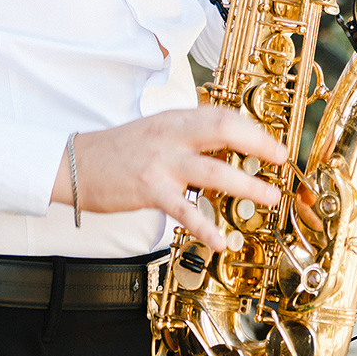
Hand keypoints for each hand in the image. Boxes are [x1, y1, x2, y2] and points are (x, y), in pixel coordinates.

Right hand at [52, 106, 286, 251]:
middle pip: (224, 129)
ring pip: (214, 170)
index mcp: (176, 119)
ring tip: (271, 198)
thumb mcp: (157, 131)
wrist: (74, 164)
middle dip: (259, 144)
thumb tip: (227, 145)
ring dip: (248, 185)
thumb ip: (189, 135)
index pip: (222, 114)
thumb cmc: (118, 151)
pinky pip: (184, 210)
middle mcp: (172, 135)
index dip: (253, 127)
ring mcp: (162, 162)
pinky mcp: (150, 189)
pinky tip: (220, 241)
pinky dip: (204, 227)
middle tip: (282, 160)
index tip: (273, 143)